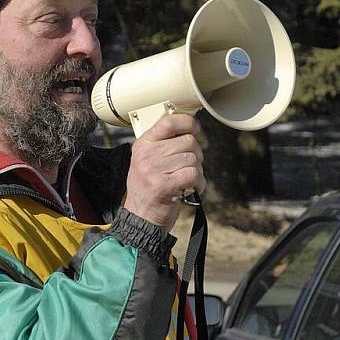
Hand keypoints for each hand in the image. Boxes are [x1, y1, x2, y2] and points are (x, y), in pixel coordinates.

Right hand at [123, 114, 204, 231]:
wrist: (141, 218)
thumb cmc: (149, 188)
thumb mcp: (148, 161)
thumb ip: (164, 144)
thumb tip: (191, 128)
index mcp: (143, 144)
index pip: (169, 121)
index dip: (188, 123)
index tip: (194, 129)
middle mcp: (146, 154)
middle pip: (188, 141)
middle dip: (196, 154)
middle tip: (187, 167)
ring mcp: (153, 170)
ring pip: (193, 158)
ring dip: (197, 171)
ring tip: (187, 181)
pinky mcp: (164, 186)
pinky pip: (194, 174)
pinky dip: (199, 183)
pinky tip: (192, 189)